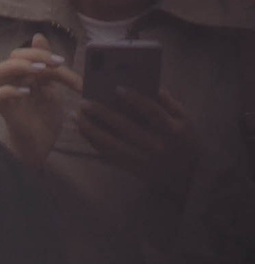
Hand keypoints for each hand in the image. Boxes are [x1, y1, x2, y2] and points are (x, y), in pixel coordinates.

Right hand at [0, 35, 77, 167]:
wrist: (40, 147)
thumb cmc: (44, 119)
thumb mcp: (53, 89)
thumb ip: (47, 67)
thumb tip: (38, 36)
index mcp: (26, 76)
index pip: (27, 54)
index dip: (44, 53)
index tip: (62, 62)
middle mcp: (14, 82)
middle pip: (13, 57)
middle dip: (35, 56)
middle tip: (56, 65)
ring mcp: (8, 96)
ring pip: (0, 70)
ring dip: (21, 67)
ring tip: (39, 73)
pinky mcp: (5, 111)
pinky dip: (11, 90)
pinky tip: (27, 92)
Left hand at [77, 88, 201, 198]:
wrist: (188, 177)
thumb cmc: (187, 143)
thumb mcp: (187, 122)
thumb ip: (170, 104)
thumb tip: (154, 86)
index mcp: (172, 130)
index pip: (152, 111)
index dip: (135, 99)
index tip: (117, 87)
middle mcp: (156, 144)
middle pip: (125, 126)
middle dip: (102, 113)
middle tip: (84, 102)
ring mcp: (143, 158)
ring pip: (111, 143)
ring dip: (90, 129)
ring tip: (75, 116)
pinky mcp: (132, 168)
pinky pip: (109, 155)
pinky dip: (93, 143)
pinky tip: (83, 131)